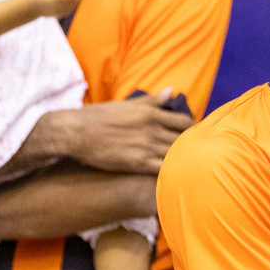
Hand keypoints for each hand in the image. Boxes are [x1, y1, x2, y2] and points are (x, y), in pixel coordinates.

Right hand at [40, 89, 192, 173]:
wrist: (74, 132)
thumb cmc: (99, 117)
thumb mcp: (127, 105)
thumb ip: (152, 101)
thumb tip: (171, 92)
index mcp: (151, 114)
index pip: (185, 122)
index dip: (192, 131)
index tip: (192, 138)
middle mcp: (153, 129)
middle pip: (185, 140)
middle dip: (192, 148)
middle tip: (195, 155)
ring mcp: (147, 147)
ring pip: (178, 155)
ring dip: (185, 161)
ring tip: (190, 168)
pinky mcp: (138, 163)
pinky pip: (165, 170)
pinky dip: (173, 173)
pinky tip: (176, 177)